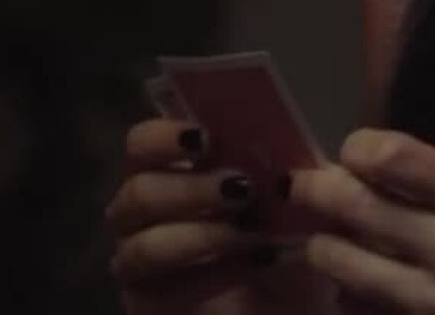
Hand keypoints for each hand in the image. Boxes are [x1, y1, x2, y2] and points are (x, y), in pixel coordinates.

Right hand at [107, 118, 330, 313]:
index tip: (205, 138)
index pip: (140, 145)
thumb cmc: (287, 235)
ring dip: (199, 234)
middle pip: (137, 193)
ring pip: (143, 246)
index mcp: (170, 172)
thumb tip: (286, 144)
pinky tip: (255, 263)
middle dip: (190, 188)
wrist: (296, 300)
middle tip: (242, 188)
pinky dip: (213, 275)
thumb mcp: (295, 194)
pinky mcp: (148, 303)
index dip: (162, 137)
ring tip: (249, 232)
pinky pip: (165, 291)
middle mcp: (143, 216)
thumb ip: (284, 163)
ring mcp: (139, 263)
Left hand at [289, 129, 434, 313]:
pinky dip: (342, 290)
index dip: (357, 148)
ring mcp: (428, 304)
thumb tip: (340, 165)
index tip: (352, 155)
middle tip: (304, 187)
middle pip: (350, 203)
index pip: (392, 156)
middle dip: (315, 189)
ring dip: (325, 242)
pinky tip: (361, 285)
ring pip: (333, 257)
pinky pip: (344, 303)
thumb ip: (422, 179)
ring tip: (335, 239)